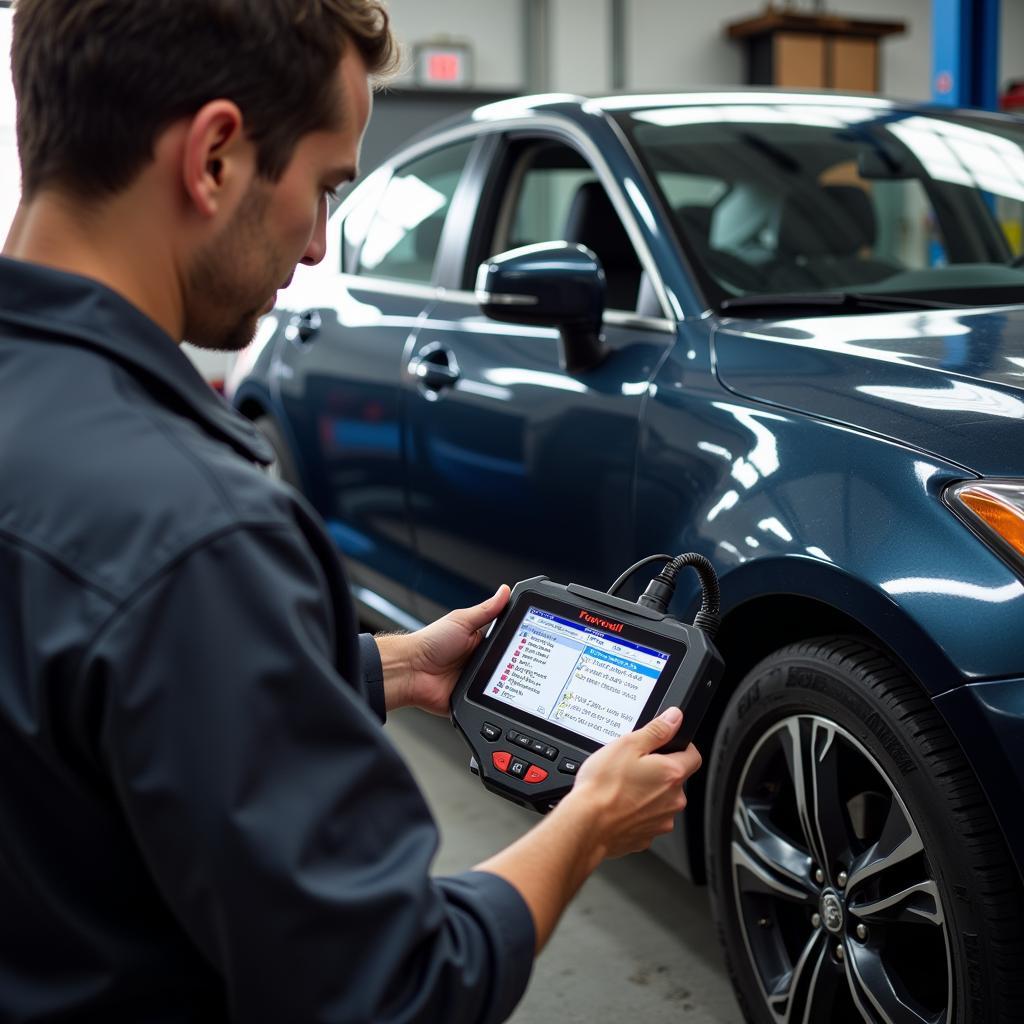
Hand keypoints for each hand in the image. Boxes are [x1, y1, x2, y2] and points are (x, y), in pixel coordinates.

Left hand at [379, 585, 509, 715]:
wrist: (410, 670)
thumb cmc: (429, 643)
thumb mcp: (461, 621)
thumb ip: (486, 609)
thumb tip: (504, 591)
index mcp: (479, 642)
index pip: (506, 642)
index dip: (519, 642)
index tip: (532, 639)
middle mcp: (479, 661)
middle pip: (507, 665)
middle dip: (514, 665)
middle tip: (515, 662)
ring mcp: (474, 682)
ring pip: (500, 686)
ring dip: (503, 684)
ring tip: (501, 677)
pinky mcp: (469, 699)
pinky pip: (485, 703)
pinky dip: (490, 701)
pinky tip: (491, 695)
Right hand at [562, 707, 702, 862]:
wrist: (585, 826)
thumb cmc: (603, 787)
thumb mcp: (627, 745)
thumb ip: (656, 731)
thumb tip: (674, 719)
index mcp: (671, 774)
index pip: (693, 756)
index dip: (681, 747)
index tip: (666, 746)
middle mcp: (673, 800)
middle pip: (675, 779)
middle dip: (658, 771)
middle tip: (633, 766)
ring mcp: (660, 821)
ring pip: (661, 800)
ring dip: (648, 792)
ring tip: (621, 787)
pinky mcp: (647, 837)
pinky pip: (647, 818)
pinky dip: (636, 811)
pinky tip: (618, 805)